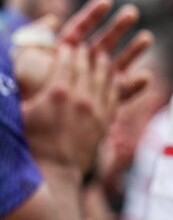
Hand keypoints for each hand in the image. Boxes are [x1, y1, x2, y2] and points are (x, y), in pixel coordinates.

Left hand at [14, 0, 152, 102]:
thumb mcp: (24, 59)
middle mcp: (80, 67)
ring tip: (147, 38)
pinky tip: (145, 77)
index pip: (80, 28)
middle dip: (118, 26)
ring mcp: (92, 85)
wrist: (32, 124)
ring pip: (117, 64)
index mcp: (61, 53)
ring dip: (133, 51)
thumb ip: (35, 36)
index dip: (93, 14)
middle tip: (132, 12)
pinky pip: (121, 93)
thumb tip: (54, 19)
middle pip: (103, 42)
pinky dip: (135, 86)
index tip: (107, 0)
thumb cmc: (26, 91)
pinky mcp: (101, 104)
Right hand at [21, 44, 116, 173]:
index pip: (66, 62)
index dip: (66, 52)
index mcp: (57, 92)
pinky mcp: (106, 120)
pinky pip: (114, 95)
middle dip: (84, 55)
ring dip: (103, 65)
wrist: (54, 171)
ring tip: (102, 57)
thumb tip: (11, 73)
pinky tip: (114, 78)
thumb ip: (22, 91)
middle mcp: (80, 97)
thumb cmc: (31, 143)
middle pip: (86, 67)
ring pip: (104, 78)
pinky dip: (114, 83)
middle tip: (84, 48)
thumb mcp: (21, 113)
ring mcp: (96, 108)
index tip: (65, 47)